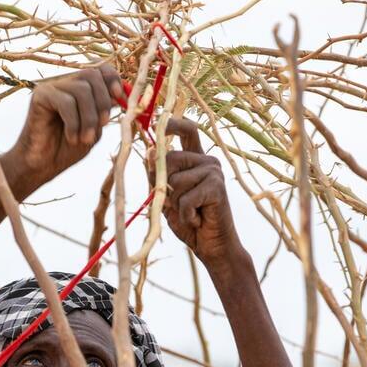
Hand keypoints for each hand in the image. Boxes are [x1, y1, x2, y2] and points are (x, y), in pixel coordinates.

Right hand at [3, 64, 123, 194]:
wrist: (42, 165)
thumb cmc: (67, 149)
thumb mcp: (94, 130)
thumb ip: (106, 111)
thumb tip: (123, 96)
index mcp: (80, 88)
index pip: (100, 69)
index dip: (113, 80)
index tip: (120, 99)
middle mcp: (66, 83)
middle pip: (92, 75)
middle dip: (103, 101)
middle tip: (103, 125)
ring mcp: (52, 87)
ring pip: (81, 89)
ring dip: (89, 117)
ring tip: (85, 138)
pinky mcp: (40, 96)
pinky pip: (65, 102)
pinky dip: (73, 122)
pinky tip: (71, 137)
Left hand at [154, 118, 239, 262]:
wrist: (212, 246)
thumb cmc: (189, 221)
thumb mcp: (166, 197)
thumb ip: (158, 175)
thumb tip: (149, 151)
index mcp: (196, 159)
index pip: (187, 130)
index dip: (172, 123)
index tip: (156, 121)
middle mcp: (207, 160)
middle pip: (170, 158)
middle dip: (164, 184)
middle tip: (176, 204)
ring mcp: (214, 172)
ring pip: (175, 181)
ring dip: (176, 204)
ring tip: (190, 213)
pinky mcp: (217, 187)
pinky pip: (186, 199)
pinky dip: (185, 215)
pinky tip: (197, 220)